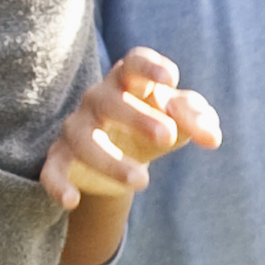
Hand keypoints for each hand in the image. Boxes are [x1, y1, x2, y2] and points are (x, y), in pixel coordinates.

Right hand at [42, 46, 222, 214]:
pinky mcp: (61, 158)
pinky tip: (73, 201)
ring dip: (110, 159)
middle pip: (108, 99)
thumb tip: (211, 137)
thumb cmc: (153, 126)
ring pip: (83, 138)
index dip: (150, 67)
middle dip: (136, 117)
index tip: (170, 80)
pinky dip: (58, 184)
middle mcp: (98, 99)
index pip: (134, 64)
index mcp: (128, 81)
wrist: (120, 159)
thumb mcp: (179, 120)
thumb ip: (196, 120)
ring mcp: (76, 128)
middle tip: (168, 136)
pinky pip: (52, 169)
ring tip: (143, 181)